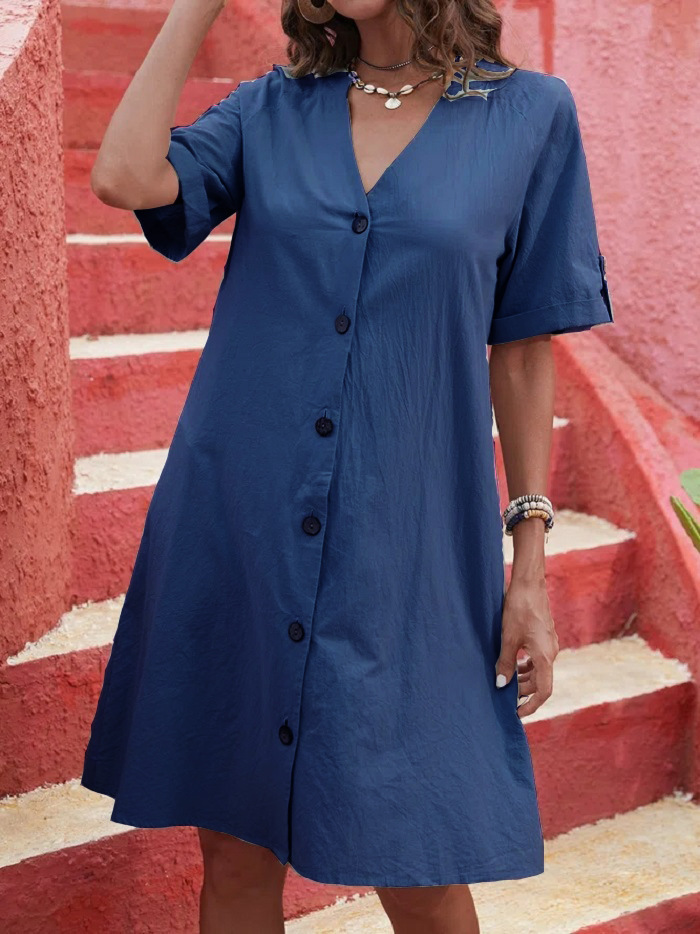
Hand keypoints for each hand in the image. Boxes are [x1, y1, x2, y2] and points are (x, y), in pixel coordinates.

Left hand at [495, 577, 558, 717]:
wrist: (529, 584)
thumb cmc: (519, 609)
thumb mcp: (508, 638)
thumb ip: (505, 663)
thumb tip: (501, 685)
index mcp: (545, 656)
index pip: (543, 691)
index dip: (531, 705)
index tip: (516, 713)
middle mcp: (551, 652)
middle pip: (540, 682)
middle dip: (524, 692)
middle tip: (505, 698)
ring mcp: (549, 644)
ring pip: (539, 670)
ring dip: (524, 679)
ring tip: (506, 682)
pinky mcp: (545, 637)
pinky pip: (538, 659)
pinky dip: (526, 666)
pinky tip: (513, 664)